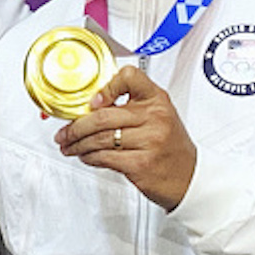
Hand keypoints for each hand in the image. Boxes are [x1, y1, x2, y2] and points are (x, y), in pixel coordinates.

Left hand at [54, 66, 196, 211]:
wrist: (189, 177)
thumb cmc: (170, 146)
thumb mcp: (158, 116)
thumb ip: (131, 106)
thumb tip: (90, 106)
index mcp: (157, 99)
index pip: (129, 77)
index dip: (106, 87)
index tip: (91, 100)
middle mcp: (155, 117)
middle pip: (102, 115)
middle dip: (76, 126)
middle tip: (65, 132)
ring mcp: (149, 141)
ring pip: (99, 138)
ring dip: (78, 144)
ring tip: (70, 145)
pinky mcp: (141, 164)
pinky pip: (104, 158)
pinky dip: (89, 157)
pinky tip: (85, 156)